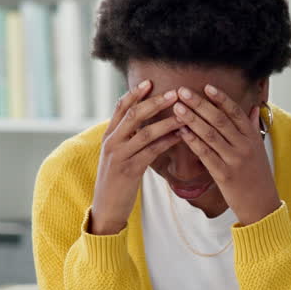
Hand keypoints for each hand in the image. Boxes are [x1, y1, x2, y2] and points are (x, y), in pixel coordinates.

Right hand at [89, 81, 182, 234]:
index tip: (149, 81)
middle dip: (155, 102)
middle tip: (175, 93)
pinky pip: (151, 152)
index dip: (134, 93)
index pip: (119, 108)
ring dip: (167, 121)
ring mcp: (119, 156)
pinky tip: (181, 135)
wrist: (106, 208)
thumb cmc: (117, 180)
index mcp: (108, 135)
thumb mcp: (118, 154)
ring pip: (144, 132)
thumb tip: (144, 120)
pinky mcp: (129, 170)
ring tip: (184, 113)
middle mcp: (112, 142)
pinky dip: (167, 141)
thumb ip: (127, 137)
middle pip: (133, 115)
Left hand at [173, 85, 280, 225]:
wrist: (262, 205)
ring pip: (210, 134)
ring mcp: (234, 160)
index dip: (220, 98)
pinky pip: (205, 154)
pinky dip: (193, 141)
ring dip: (192, 119)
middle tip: (183, 91)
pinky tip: (181, 131)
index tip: (206, 86)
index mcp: (252, 137)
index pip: (235, 112)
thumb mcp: (259, 149)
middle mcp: (244, 146)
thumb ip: (253, 127)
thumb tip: (253, 107)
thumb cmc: (258, 176)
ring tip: (178, 107)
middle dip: (199, 103)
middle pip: (219, 119)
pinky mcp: (224, 175)